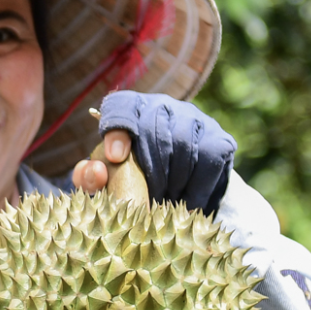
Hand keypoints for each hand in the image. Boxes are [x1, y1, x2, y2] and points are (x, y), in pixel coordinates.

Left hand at [70, 91, 234, 214]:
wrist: (181, 189)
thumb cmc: (132, 182)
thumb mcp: (106, 181)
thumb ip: (90, 177)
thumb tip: (95, 171)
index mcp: (129, 110)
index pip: (120, 106)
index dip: (116, 128)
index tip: (115, 158)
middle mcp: (163, 106)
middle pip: (152, 130)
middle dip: (147, 172)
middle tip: (146, 200)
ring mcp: (194, 119)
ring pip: (182, 147)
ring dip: (171, 183)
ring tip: (165, 204)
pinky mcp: (220, 139)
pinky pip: (207, 162)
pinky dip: (196, 189)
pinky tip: (187, 203)